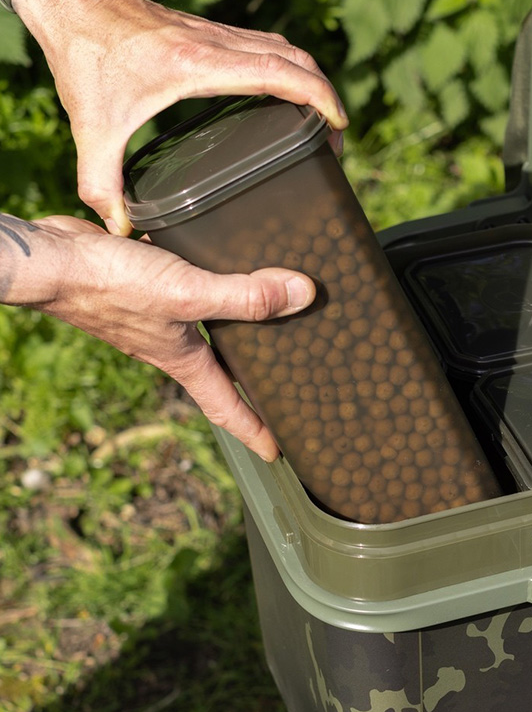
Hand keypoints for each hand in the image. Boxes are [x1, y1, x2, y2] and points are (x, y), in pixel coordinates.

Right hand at [1, 214, 316, 460]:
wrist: (50, 260)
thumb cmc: (110, 286)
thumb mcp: (188, 294)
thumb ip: (245, 297)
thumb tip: (302, 295)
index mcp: (183, 360)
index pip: (226, 407)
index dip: (254, 430)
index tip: (276, 451)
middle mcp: (169, 345)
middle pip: (218, 372)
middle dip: (248, 383)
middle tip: (281, 389)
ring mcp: (152, 318)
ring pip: (202, 329)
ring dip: (229, 331)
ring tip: (261, 327)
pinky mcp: (140, 287)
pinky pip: (181, 292)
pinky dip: (203, 286)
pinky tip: (218, 267)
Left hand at [13, 0, 347, 235]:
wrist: (70, 4)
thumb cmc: (84, 58)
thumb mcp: (92, 127)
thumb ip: (101, 182)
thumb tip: (119, 227)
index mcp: (199, 67)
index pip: (278, 72)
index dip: (318, 96)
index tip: (338, 125)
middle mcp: (214, 46)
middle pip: (293, 58)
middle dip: (325, 93)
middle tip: (336, 133)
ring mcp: (214, 36)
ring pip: (282, 47)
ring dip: (309, 77)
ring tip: (320, 116)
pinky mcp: (208, 35)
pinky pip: (263, 46)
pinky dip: (286, 69)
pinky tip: (283, 96)